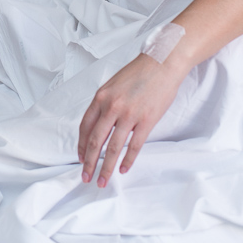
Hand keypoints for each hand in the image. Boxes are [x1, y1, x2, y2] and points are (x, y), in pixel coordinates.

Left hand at [77, 54, 184, 187]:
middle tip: (85, 177)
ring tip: (103, 180)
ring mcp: (129, 114)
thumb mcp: (113, 85)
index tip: (80, 159)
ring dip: (107, 167)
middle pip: (95, 141)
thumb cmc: (139, 73)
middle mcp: (112, 106)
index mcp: (101, 97)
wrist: (162, 62)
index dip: (81, 146)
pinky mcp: (147, 120)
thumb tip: (98, 125)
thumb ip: (104, 104)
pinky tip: (123, 170)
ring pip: (113, 147)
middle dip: (89, 162)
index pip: (85, 127)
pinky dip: (128, 160)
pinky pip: (134, 146)